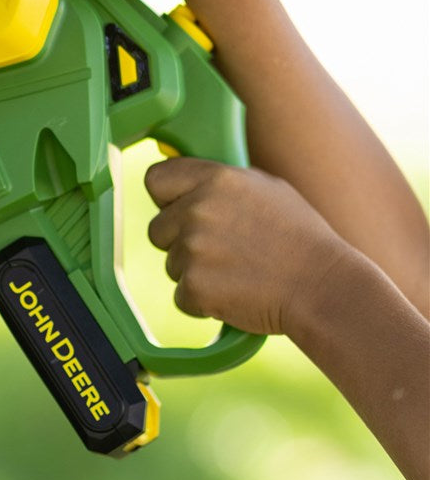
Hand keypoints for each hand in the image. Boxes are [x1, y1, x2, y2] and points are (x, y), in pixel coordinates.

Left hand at [145, 157, 348, 335]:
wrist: (325, 288)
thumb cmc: (302, 238)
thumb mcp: (267, 188)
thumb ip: (221, 181)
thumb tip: (192, 179)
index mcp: (214, 178)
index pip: (155, 179)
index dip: (166, 198)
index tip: (178, 209)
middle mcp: (197, 208)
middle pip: (158, 229)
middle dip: (180, 241)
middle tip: (220, 251)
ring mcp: (193, 248)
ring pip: (172, 264)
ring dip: (195, 272)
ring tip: (237, 272)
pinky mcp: (195, 286)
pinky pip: (182, 296)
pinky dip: (202, 301)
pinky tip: (235, 294)